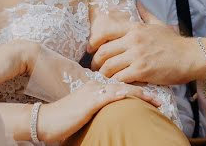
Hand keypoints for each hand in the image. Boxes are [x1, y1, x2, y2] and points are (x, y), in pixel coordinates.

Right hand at [35, 80, 162, 142]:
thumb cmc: (64, 119)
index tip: (154, 96)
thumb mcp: (85, 111)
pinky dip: (124, 95)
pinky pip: (110, 96)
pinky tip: (135, 96)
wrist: (45, 120)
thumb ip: (99, 108)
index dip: (139, 89)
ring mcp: (93, 93)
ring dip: (141, 95)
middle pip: (126, 85)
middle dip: (145, 92)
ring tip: (157, 101)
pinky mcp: (89, 102)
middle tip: (161, 99)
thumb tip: (113, 114)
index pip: (122, 85)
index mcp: (96, 87)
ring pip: (122, 89)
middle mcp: (96, 86)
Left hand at [90, 2, 202, 84]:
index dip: (94, 42)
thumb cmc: (175, 43)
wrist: (190, 56)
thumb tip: (138, 2)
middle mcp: (133, 40)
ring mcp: (137, 56)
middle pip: (103, 52)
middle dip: (96, 62)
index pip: (106, 32)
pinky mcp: (142, 71)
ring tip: (103, 78)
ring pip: (109, 66)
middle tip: (95, 68)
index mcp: (135, 28)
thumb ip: (145, 14)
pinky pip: (120, 78)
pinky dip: (114, 83)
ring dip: (103, 75)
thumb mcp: (158, 24)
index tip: (91, 49)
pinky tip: (115, 85)